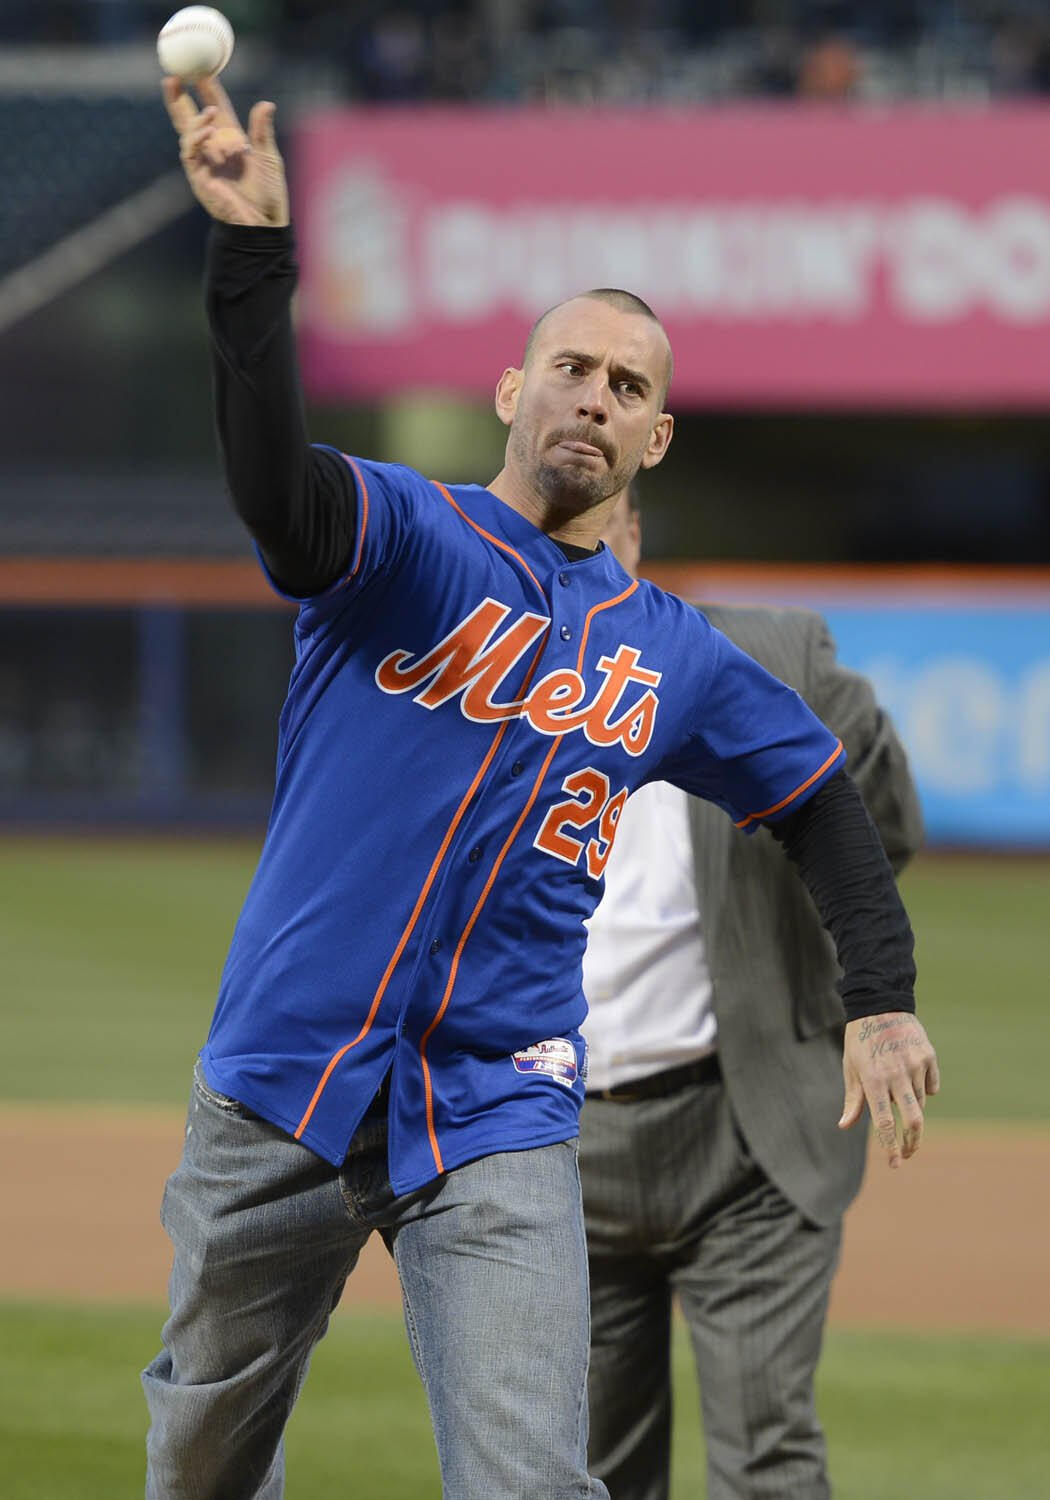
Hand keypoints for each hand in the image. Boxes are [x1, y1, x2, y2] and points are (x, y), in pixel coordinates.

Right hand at [162, 75, 288, 226]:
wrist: (264, 224)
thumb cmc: (270, 194)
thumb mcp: (269, 158)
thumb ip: (263, 131)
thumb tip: (267, 104)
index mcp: (232, 141)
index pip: (216, 109)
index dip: (208, 90)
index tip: (202, 70)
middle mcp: (214, 149)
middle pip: (191, 118)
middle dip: (179, 98)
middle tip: (172, 75)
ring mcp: (204, 163)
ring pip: (187, 133)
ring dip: (195, 119)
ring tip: (210, 112)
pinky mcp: (199, 177)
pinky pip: (190, 152)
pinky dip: (196, 138)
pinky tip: (207, 129)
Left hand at [840, 1012, 939, 1168]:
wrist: (880, 1004)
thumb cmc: (860, 1040)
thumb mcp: (850, 1068)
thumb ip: (853, 1100)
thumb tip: (844, 1126)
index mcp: (873, 1080)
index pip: (884, 1123)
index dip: (890, 1146)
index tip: (895, 1163)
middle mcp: (896, 1075)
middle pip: (914, 1121)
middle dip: (912, 1143)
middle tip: (907, 1153)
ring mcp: (915, 1065)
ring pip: (921, 1103)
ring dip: (912, 1108)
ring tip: (898, 1091)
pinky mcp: (929, 1057)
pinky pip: (932, 1086)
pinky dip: (924, 1089)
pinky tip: (911, 1074)